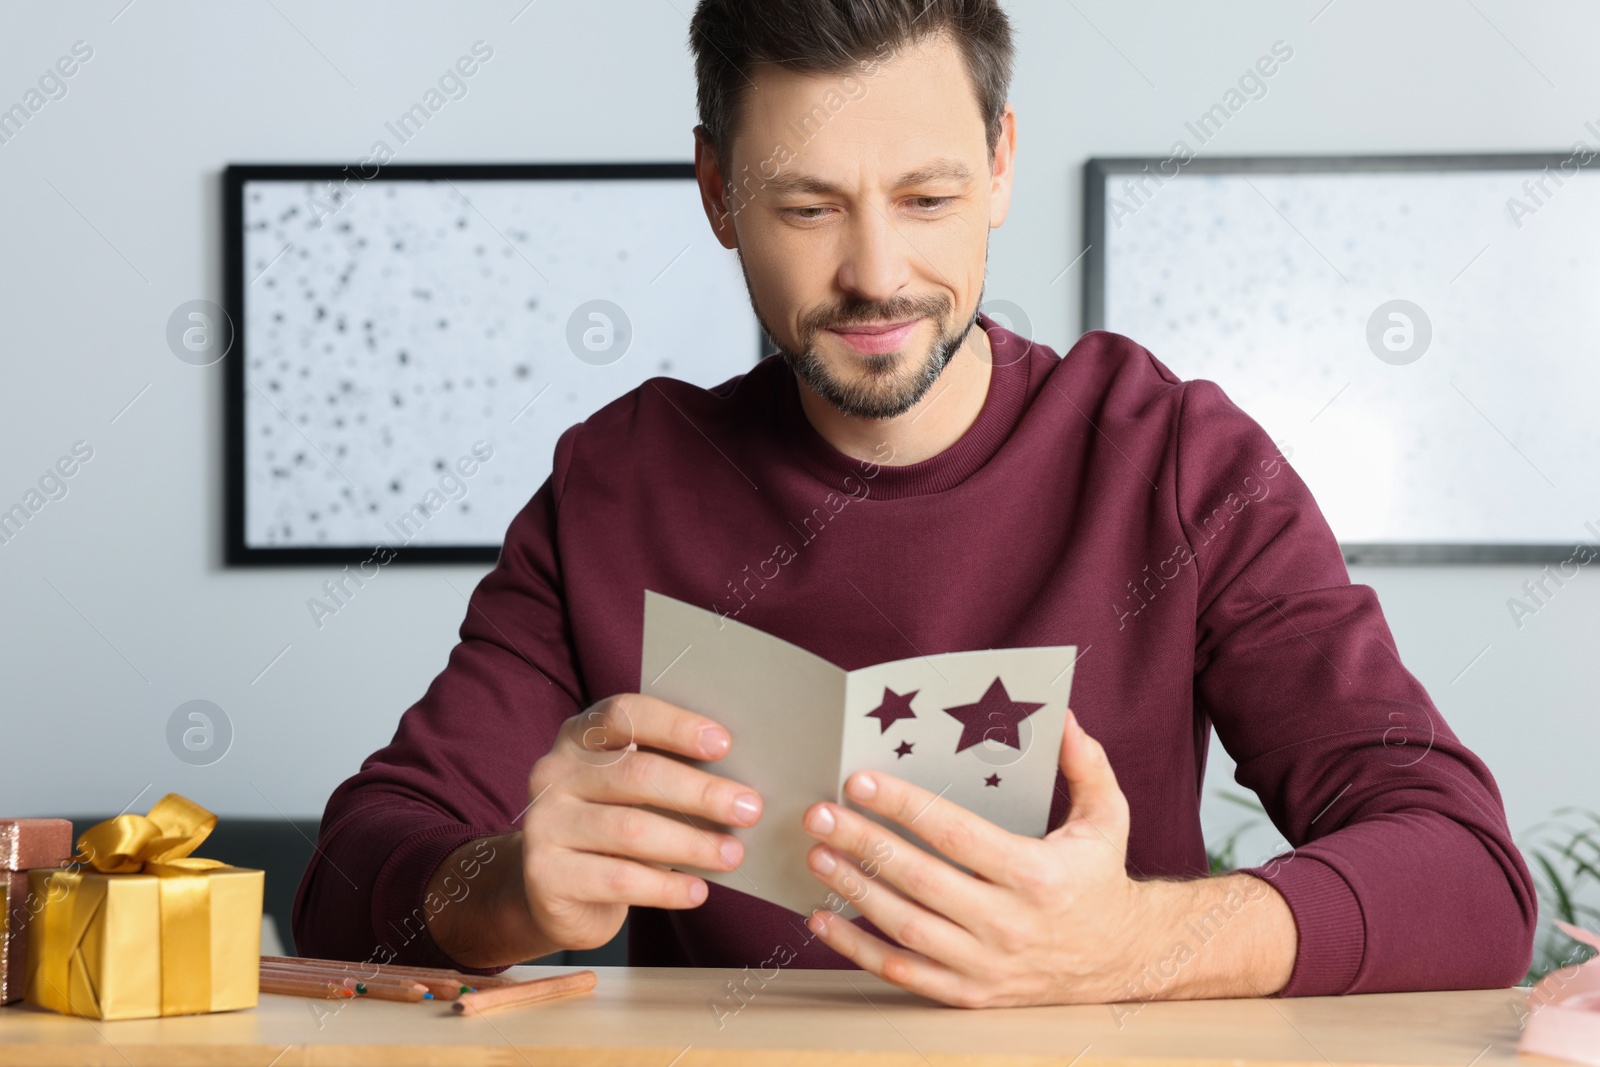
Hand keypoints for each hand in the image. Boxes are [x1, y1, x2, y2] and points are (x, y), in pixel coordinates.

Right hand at [521, 693, 762, 950]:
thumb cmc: (610, 829)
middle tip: (749, 808)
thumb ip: (667, 774)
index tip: (724, 744)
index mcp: (579, 737)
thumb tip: (739, 782)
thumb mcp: (630, 792)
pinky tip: (697, 892)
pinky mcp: (545, 876)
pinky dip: (666, 887)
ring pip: (630, 829)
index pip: (625, 715)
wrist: (552, 892)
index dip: (675, 726)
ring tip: (732, 855)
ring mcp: (544, 825)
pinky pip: (618, 880)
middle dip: (700, 792)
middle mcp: (554, 773)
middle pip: (634, 774)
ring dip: (691, 843)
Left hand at [798, 706, 1167, 1006]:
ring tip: (817, 855)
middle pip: (921, 880)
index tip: (859, 782)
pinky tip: (824, 919)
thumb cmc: (1099, 879)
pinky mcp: (970, 993)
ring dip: (854, 890)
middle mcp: (1009, 923)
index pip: (956, 835)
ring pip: (905, 927)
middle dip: (864, 844)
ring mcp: (987, 964)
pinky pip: (904, 973)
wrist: (1121, 960)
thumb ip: (1085, 765)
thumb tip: (1060, 717)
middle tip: (820, 815)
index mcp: (1037, 874)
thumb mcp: (1107, 818)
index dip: (904, 807)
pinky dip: (858, 949)